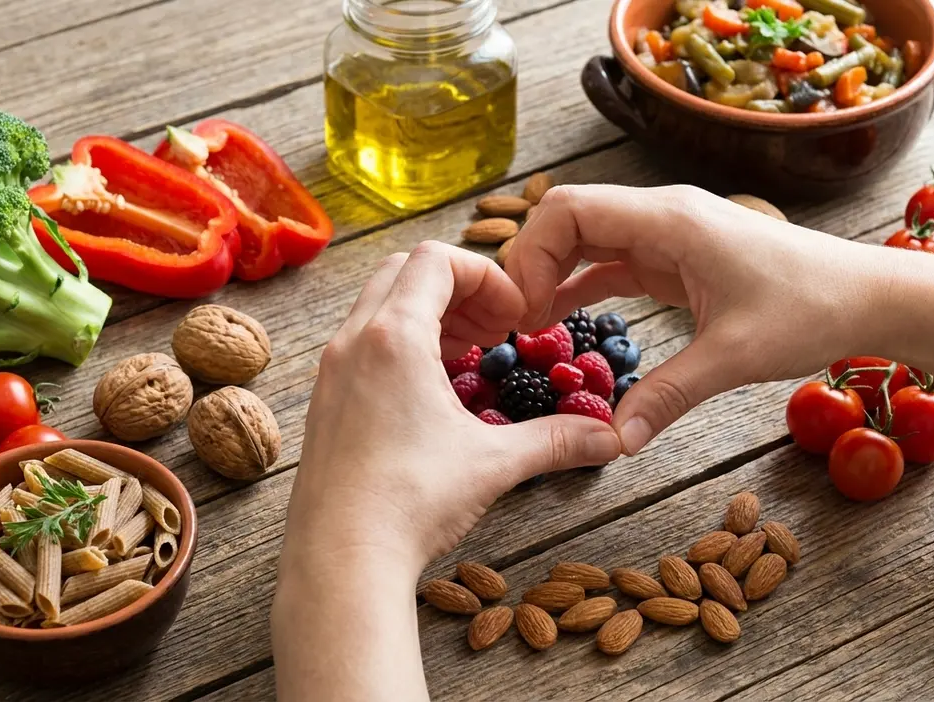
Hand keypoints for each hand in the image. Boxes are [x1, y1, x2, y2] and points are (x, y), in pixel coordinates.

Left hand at [273, 242, 620, 700]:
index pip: (437, 259)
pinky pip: (360, 345)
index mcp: (394, 336)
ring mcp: (331, 372)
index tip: (513, 316)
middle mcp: (353, 342)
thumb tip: (609, 437)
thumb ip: (556, 440)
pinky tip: (430, 396)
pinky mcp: (323, 403)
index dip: (485, 275)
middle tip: (493, 331)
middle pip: (403, 270)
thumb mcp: (494, 463)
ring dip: (426, 316)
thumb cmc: (410, 503)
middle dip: (456, 289)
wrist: (341, 560)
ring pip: (377, 306)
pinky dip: (398, 347)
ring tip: (467, 358)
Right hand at [506, 184, 885, 454]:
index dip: (530, 253)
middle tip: (518, 321)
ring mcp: (668, 233)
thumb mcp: (733, 356)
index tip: (524, 310)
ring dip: (553, 273)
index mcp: (669, 219)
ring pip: (586, 237)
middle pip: (567, 218)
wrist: (868, 295)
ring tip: (528, 324)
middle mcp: (662, 214)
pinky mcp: (676, 256)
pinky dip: (580, 285)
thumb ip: (667, 395)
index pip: (568, 209)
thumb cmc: (810, 309)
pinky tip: (558, 318)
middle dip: (532, 263)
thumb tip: (613, 441)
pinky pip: (611, 261)